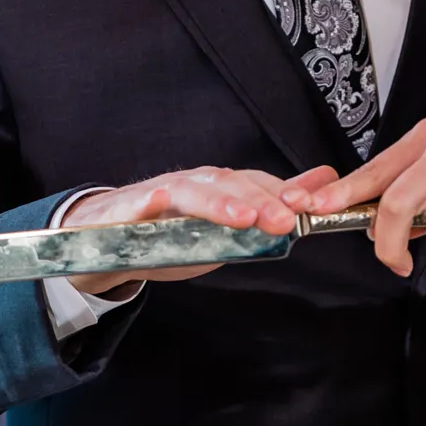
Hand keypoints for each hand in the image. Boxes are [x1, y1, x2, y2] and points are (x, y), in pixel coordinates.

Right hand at [63, 165, 337, 291]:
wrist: (101, 241)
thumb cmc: (167, 235)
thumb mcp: (223, 230)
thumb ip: (270, 208)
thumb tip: (323, 183)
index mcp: (218, 189)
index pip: (256, 183)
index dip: (282, 193)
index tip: (309, 208)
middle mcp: (194, 184)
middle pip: (229, 183)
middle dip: (259, 201)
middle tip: (285, 221)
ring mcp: (161, 192)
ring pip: (193, 191)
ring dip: (219, 203)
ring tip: (243, 220)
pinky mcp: (130, 207)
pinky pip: (143, 202)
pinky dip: (155, 201)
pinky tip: (165, 205)